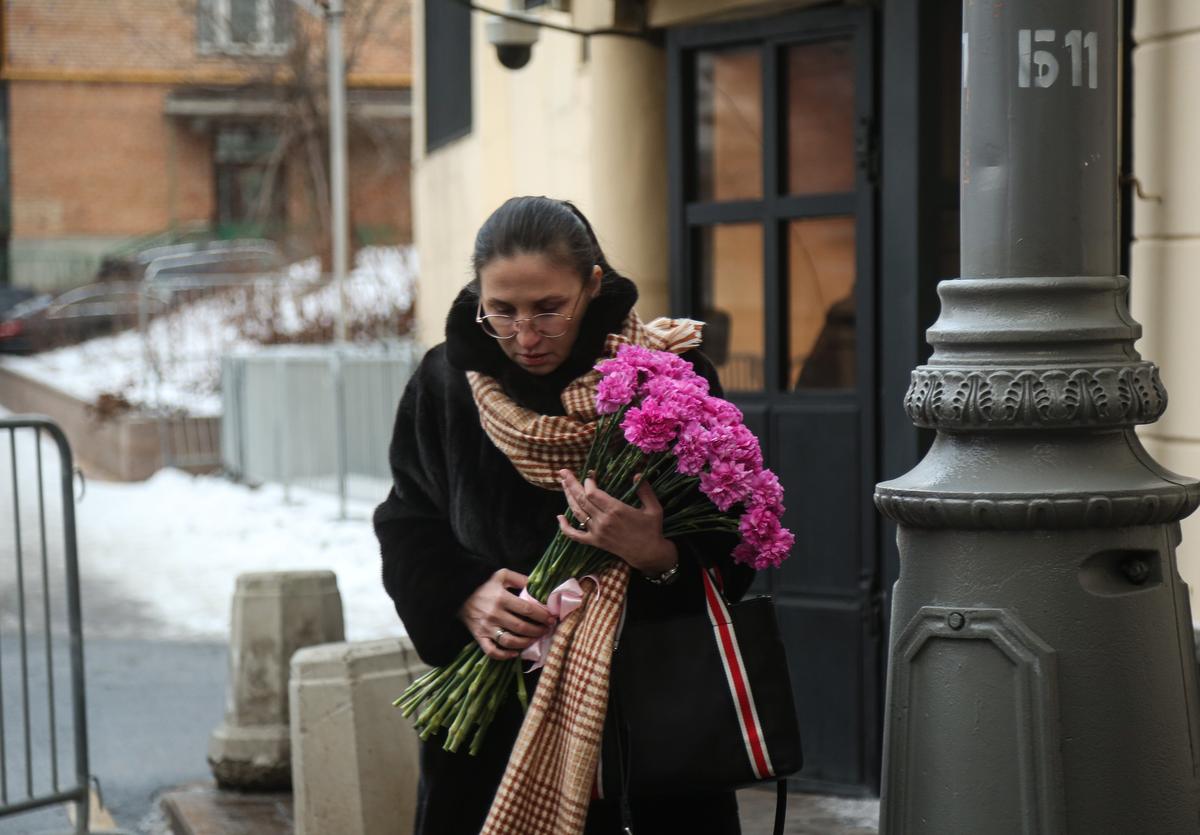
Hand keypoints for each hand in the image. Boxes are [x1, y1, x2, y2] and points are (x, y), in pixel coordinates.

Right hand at [458, 569, 554, 660]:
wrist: (458, 593)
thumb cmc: (484, 584)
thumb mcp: (502, 575)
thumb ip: (520, 579)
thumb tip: (538, 586)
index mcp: (502, 598)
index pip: (527, 610)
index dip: (542, 615)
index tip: (551, 618)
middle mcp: (495, 614)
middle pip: (522, 627)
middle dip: (538, 630)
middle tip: (547, 629)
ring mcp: (486, 628)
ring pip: (510, 641)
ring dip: (526, 643)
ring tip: (535, 639)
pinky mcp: (479, 637)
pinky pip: (492, 651)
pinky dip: (504, 655)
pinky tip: (515, 653)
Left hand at [557, 469, 678, 576]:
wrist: (648, 553)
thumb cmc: (652, 529)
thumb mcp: (654, 508)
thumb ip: (645, 490)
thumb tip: (637, 473)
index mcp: (616, 510)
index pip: (592, 493)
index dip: (588, 482)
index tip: (590, 474)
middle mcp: (603, 520)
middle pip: (581, 499)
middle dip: (571, 484)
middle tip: (563, 472)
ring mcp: (597, 532)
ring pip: (577, 512)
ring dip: (568, 497)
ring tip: (563, 484)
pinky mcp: (595, 541)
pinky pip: (575, 535)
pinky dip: (565, 527)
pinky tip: (559, 517)